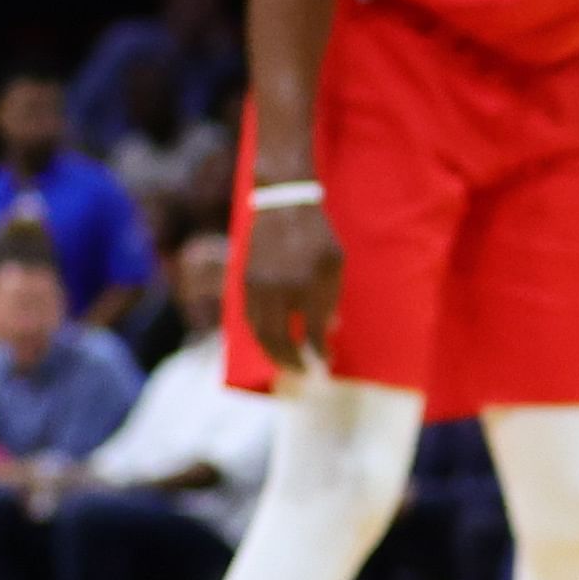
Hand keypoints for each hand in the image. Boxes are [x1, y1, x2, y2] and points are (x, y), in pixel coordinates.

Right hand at [245, 189, 341, 370]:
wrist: (281, 206)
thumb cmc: (315, 236)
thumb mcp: (334, 264)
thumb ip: (330, 298)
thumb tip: (328, 330)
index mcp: (308, 284)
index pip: (312, 332)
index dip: (319, 352)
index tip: (326, 362)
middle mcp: (280, 289)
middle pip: (281, 339)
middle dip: (293, 361)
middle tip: (304, 373)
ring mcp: (258, 286)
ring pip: (260, 332)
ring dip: (273, 353)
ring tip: (287, 365)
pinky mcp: (244, 283)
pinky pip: (249, 318)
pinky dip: (259, 335)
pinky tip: (270, 342)